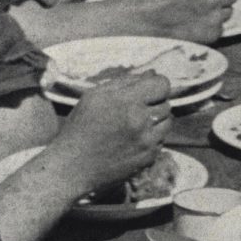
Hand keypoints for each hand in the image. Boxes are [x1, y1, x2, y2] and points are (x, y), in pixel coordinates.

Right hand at [50, 72, 171, 196]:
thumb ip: (125, 81)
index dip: (156, 85)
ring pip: (167, 122)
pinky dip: (152, 139)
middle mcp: (140, 121)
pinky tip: (133, 141)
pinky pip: (162, 140)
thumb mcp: (95, 96)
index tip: (146, 91)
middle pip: (166, 103)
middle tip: (134, 111)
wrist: (72, 167)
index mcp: (127, 102)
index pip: (162, 84)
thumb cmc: (80, 128)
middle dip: (154, 104)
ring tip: (134, 126)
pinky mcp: (149, 157)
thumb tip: (152, 73)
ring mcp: (147, 141)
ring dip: (155, 121)